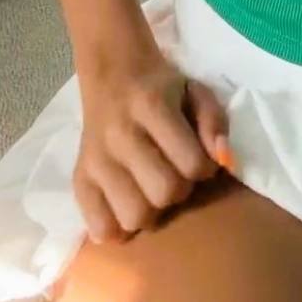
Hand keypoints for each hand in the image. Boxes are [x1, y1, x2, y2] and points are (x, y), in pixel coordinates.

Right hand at [74, 44, 235, 242]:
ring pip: (133, 216)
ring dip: (151, 210)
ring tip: (151, 190)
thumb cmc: (161, 87)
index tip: (199, 160)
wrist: (112, 74)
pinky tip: (126, 207)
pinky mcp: (79, 178)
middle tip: (175, 174)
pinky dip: (116, 227)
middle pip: (163, 193)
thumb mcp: (196, 90)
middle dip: (179, 190)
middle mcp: (120, 135)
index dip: (204, 168)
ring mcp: (96, 160)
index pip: (191, 163)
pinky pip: (99, 227)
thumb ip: (214, 121)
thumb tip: (222, 158)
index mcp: (151, 106)